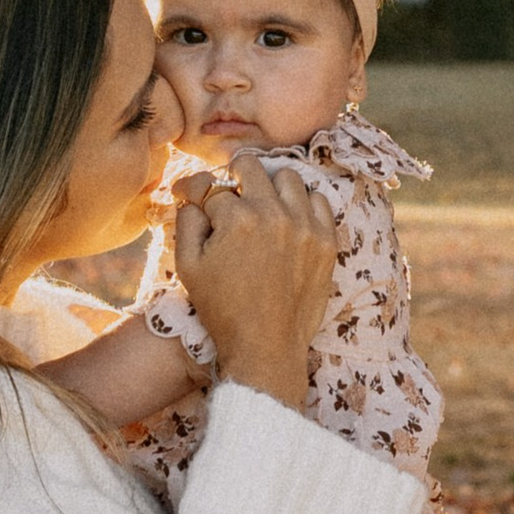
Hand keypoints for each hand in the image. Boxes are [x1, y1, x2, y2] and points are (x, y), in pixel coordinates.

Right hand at [170, 160, 334, 407]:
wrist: (266, 347)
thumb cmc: (222, 309)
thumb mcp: (188, 266)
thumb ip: (187, 220)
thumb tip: (194, 195)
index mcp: (237, 218)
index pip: (213, 186)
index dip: (199, 194)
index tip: (197, 202)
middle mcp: (274, 214)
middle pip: (251, 167)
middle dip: (235, 179)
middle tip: (231, 198)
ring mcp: (305, 226)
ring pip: (288, 177)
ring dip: (271, 187)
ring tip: (263, 207)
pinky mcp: (326, 241)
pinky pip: (319, 200)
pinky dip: (303, 204)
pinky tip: (290, 220)